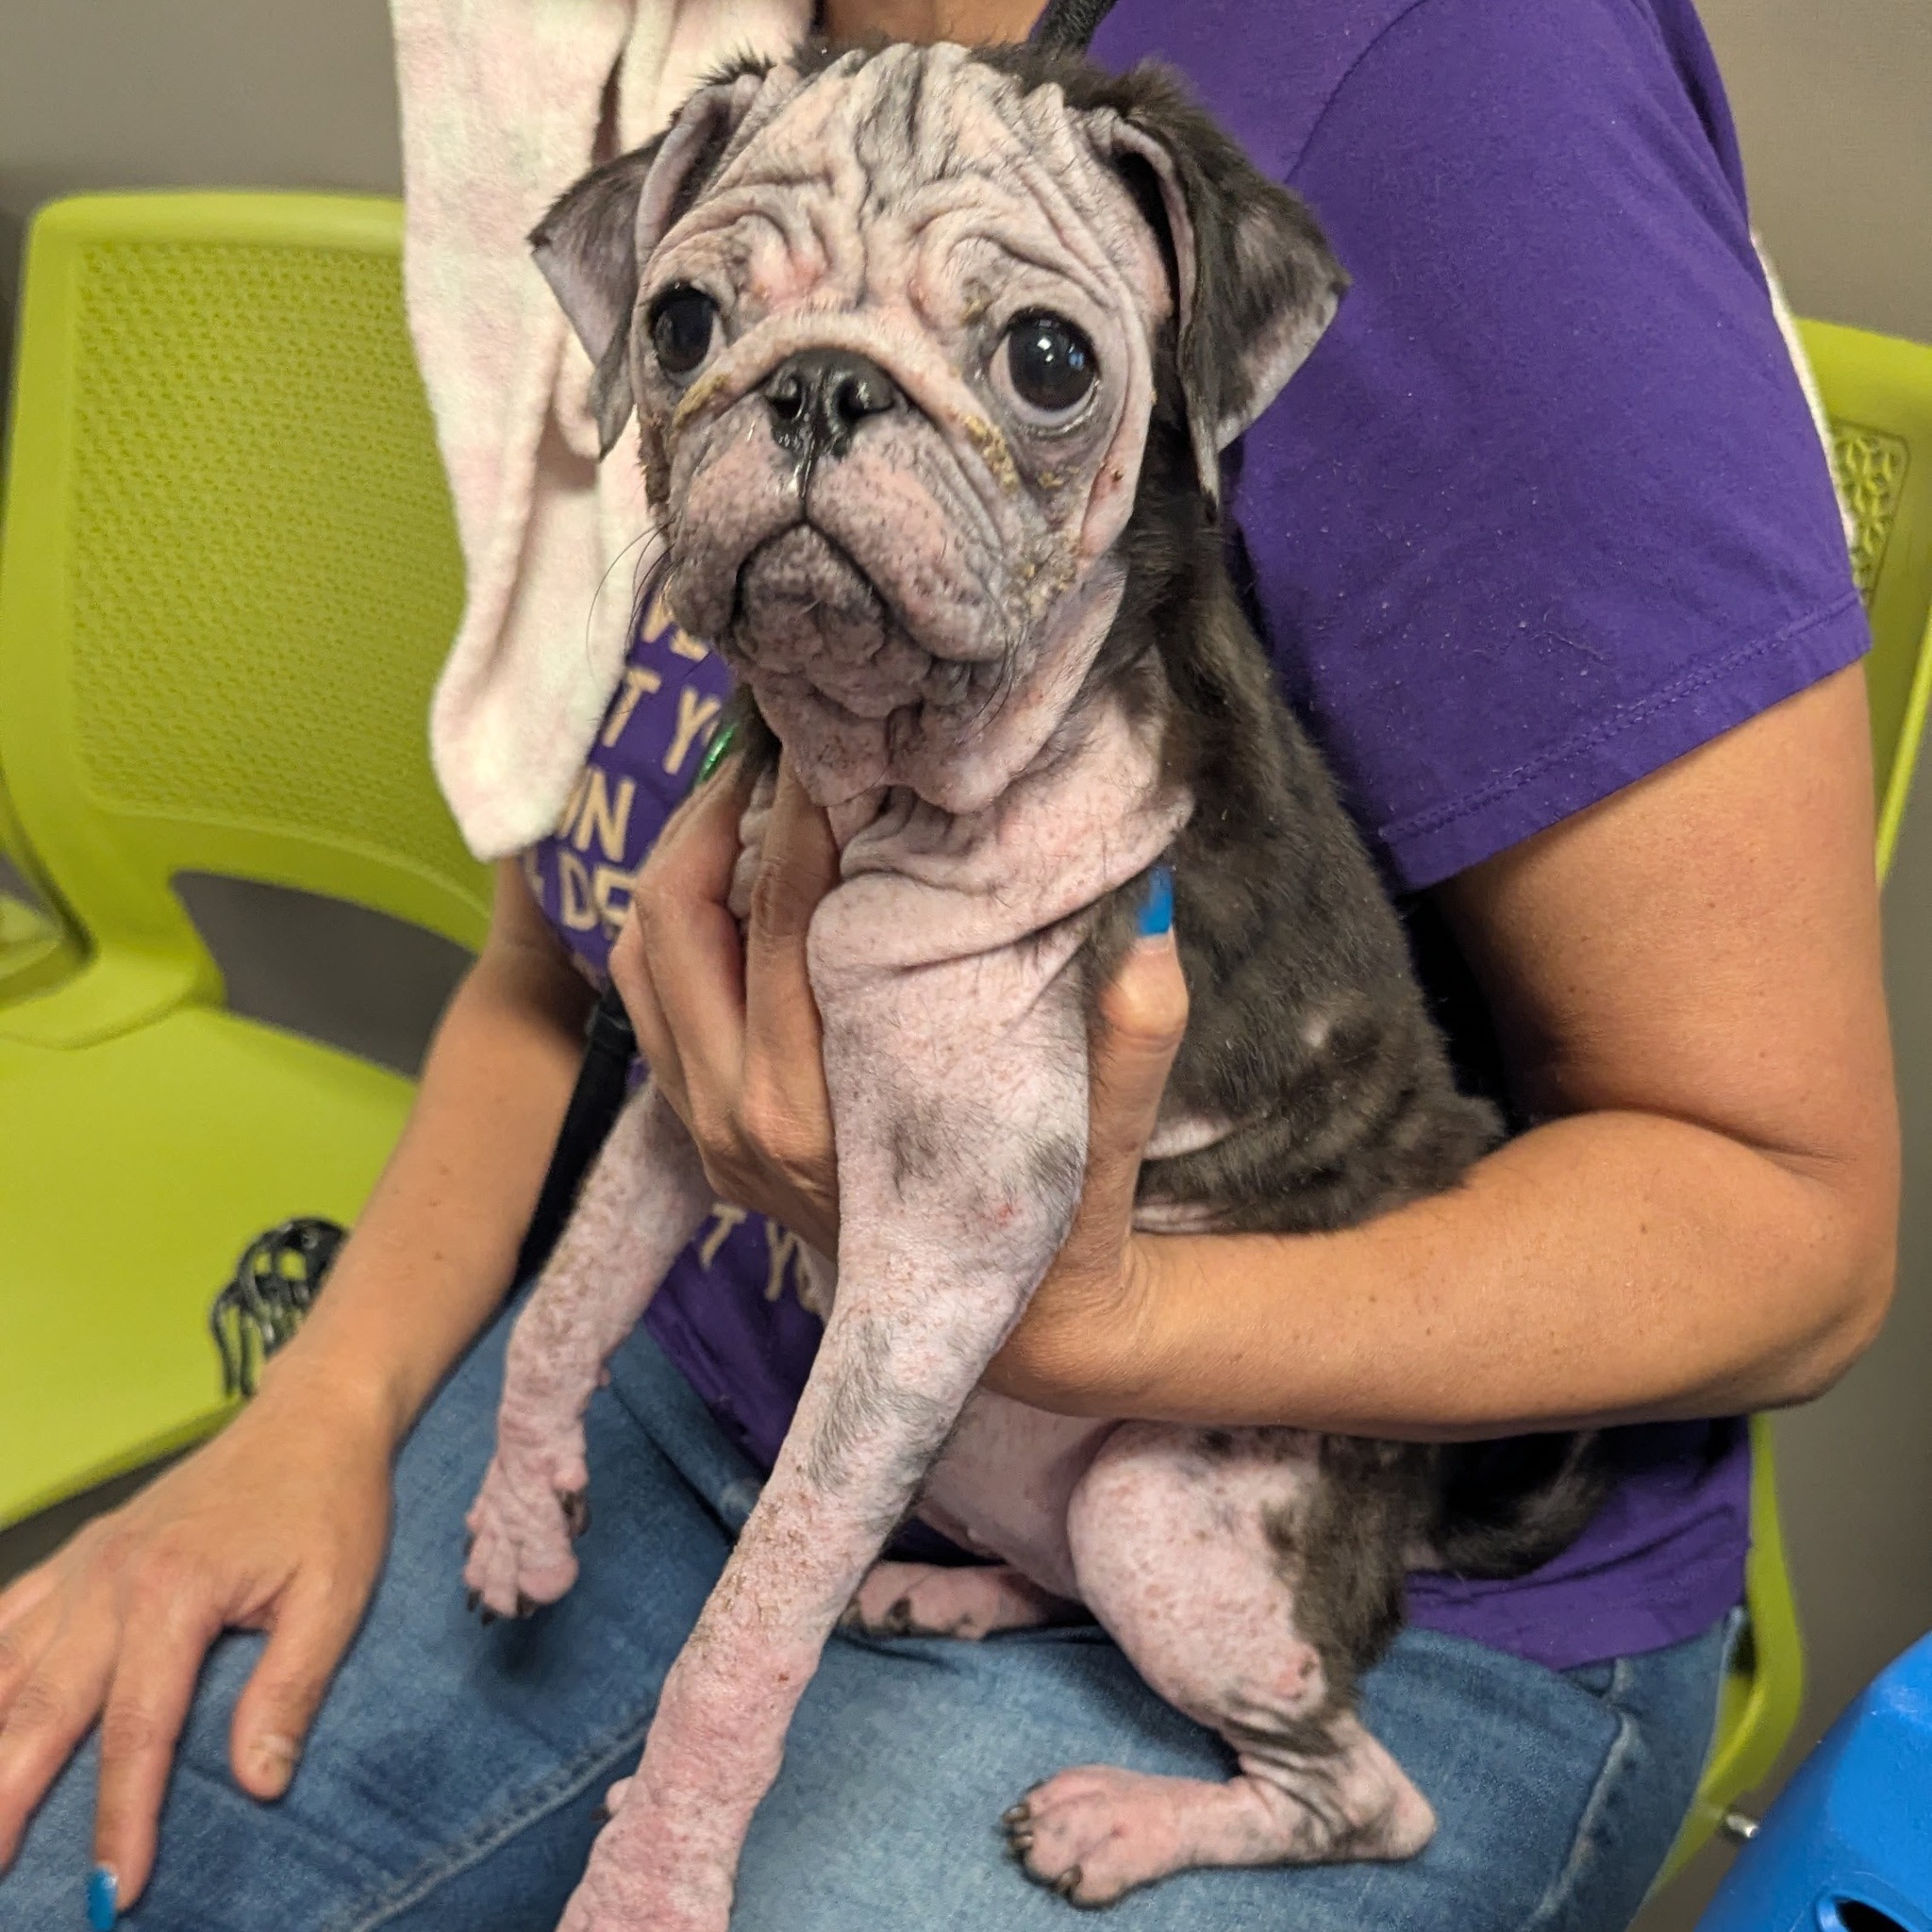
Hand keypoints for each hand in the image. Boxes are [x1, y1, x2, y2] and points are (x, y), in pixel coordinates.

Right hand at [0, 1372, 392, 1914]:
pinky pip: (8, 1621)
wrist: (311, 1416)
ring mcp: (85, 1564)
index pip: (138, 1730)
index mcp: (175, 1592)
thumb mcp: (335, 1595)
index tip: (116, 1890)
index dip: (123, 1815)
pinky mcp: (79, 1555)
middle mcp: (110, 1580)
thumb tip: (259, 1785)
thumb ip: (290, 1689)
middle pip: (41, 1710)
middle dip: (7, 1803)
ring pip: (6, 1672)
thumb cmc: (331, 1504)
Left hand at [615, 752, 1187, 1398]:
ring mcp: (706, 1137)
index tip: (838, 744)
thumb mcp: (1108, 1132)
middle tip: (774, 742)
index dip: (805, 815)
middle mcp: (737, 1128)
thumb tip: (1154, 903)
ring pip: (642, 961)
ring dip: (685, 862)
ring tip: (753, 790)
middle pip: (673, 924)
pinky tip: (742, 874)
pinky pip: (650, 1003)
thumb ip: (1136, 1029)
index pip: (781, 925)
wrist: (1001, 1329)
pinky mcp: (700, 1136)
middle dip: (717, 814)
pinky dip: (676, 925)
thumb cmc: (1056, 1218)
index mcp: (815, 1119)